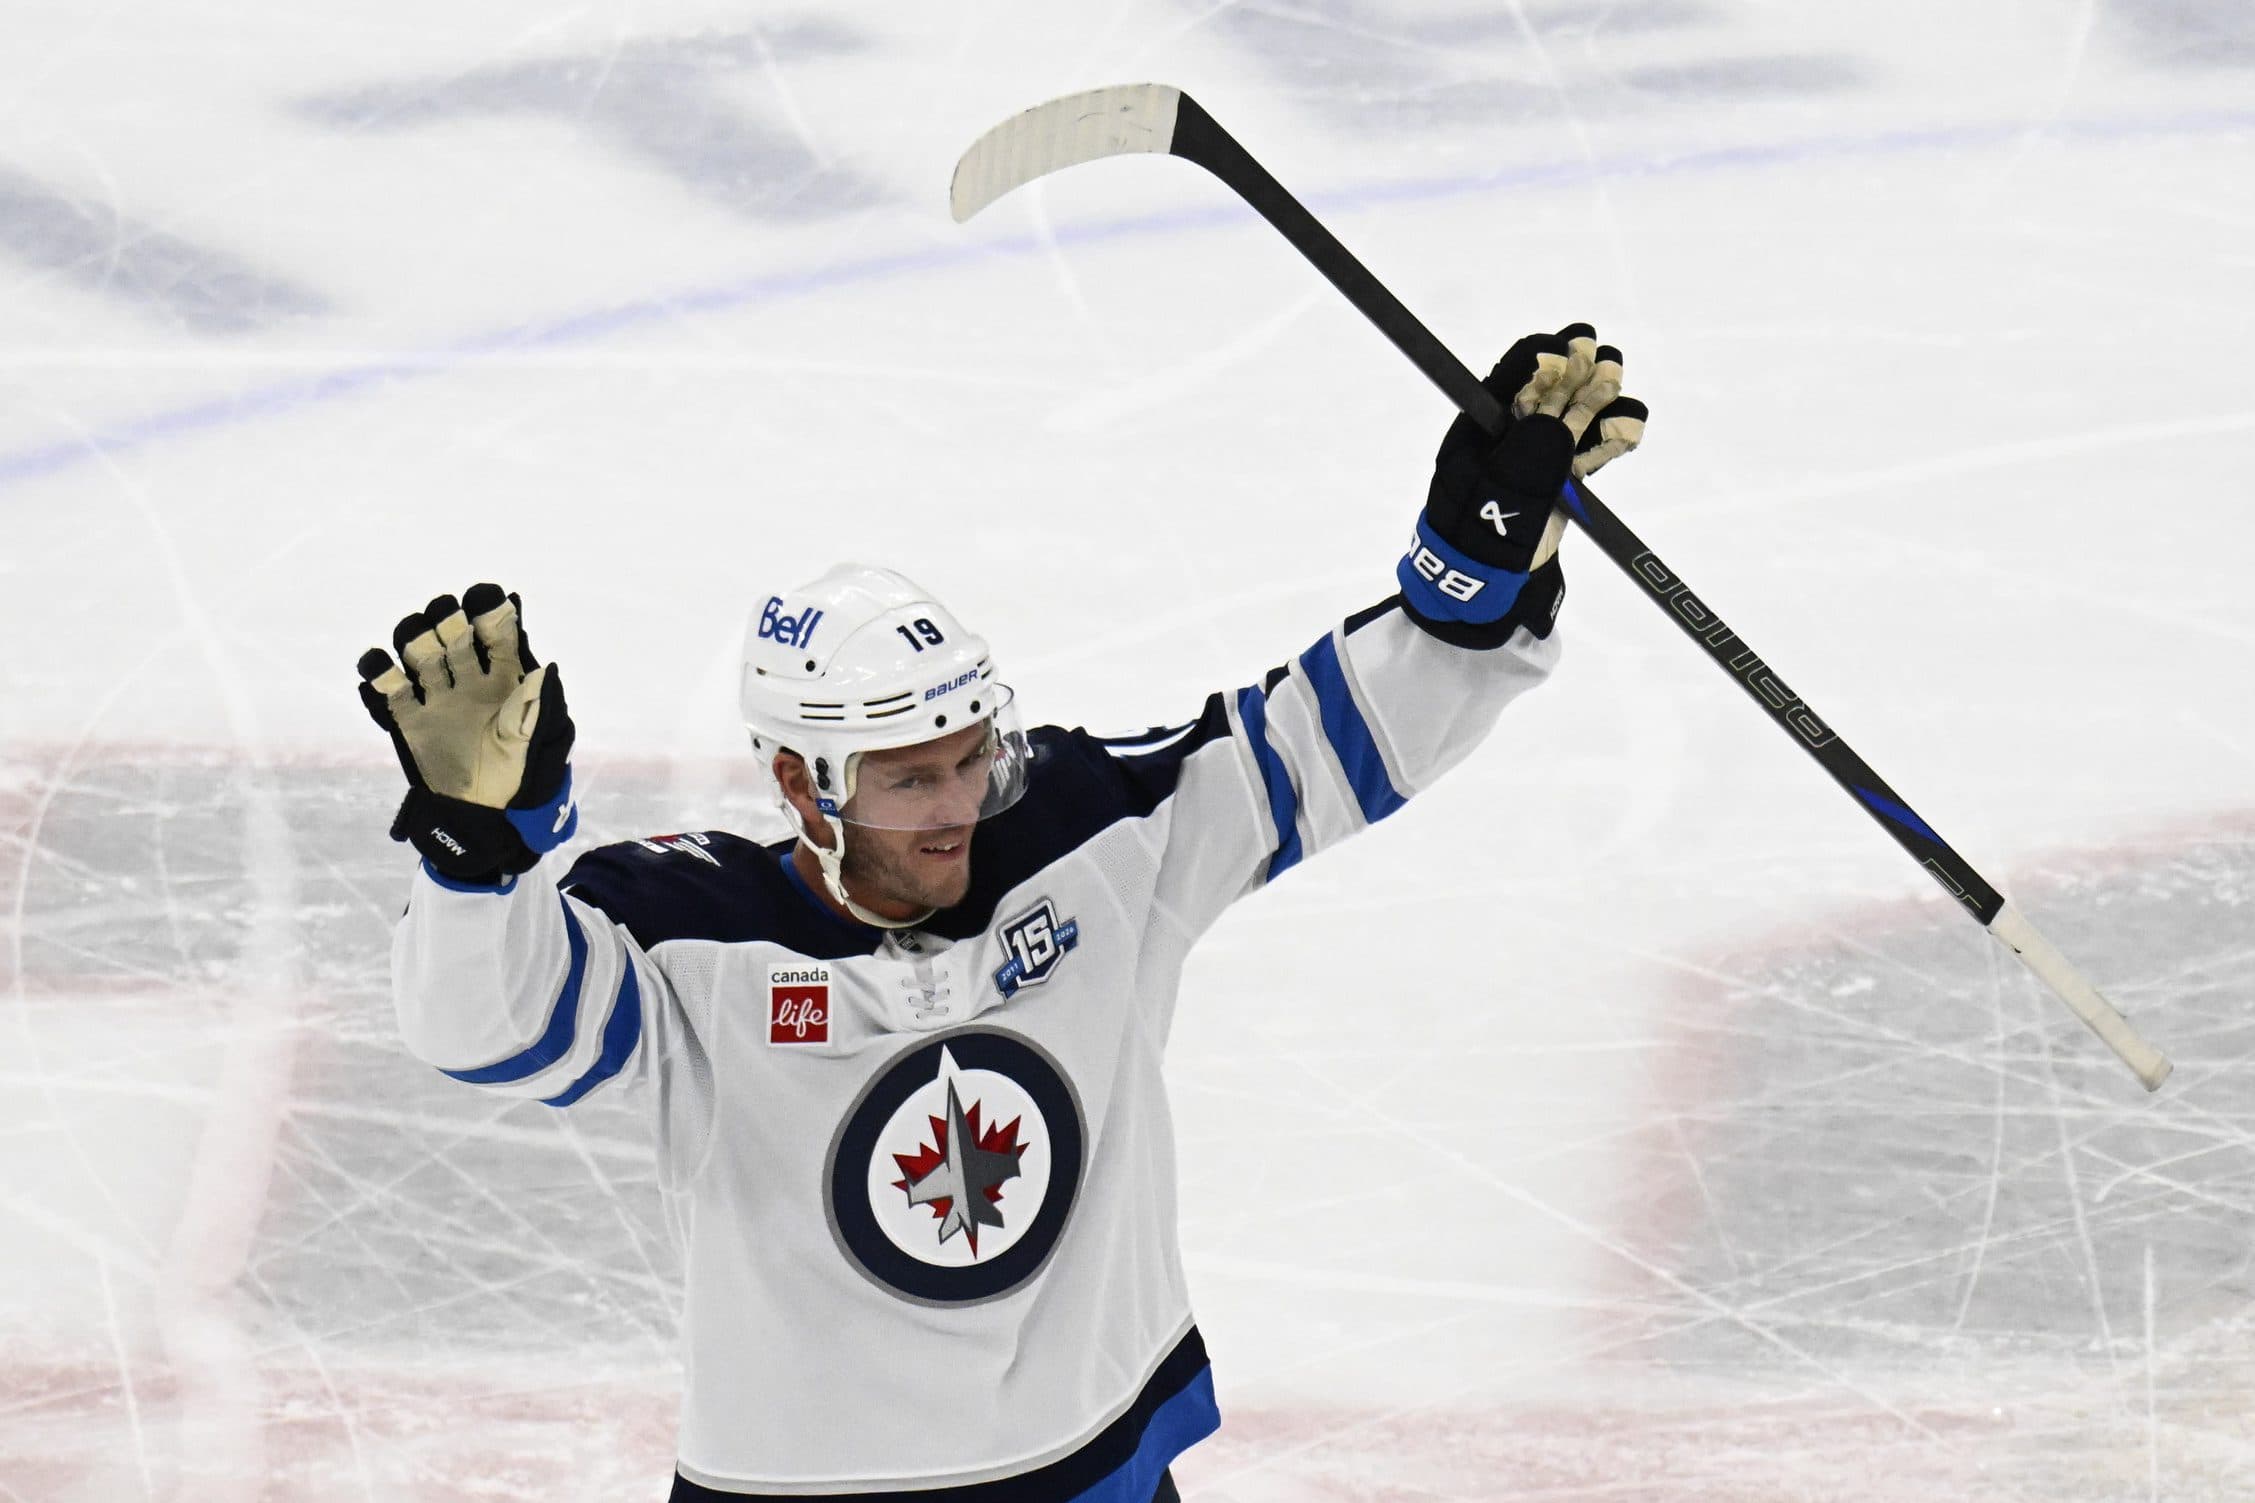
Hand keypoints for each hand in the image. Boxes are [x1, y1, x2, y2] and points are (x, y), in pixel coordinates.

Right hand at [357, 583, 577, 883]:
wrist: (490, 817)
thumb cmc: (526, 773)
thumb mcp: (542, 738)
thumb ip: (543, 702)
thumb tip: (546, 667)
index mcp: (507, 678)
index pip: (497, 634)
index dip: (490, 612)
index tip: (484, 599)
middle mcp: (470, 680)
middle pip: (453, 634)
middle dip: (448, 621)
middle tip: (450, 622)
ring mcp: (438, 698)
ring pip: (419, 653)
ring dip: (414, 639)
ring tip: (416, 644)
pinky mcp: (410, 721)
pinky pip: (390, 691)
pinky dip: (379, 673)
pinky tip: (378, 667)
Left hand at [1399, 325, 1645, 637]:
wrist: (1482, 589)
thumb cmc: (1478, 538)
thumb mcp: (1497, 494)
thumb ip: (1528, 457)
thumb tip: (1559, 420)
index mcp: (1478, 433)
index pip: (1508, 381)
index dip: (1538, 360)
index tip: (1567, 349)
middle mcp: (1508, 440)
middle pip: (1547, 394)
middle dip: (1576, 374)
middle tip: (1604, 357)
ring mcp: (1536, 460)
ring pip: (1573, 422)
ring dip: (1599, 403)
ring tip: (1617, 381)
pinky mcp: (1558, 483)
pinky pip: (1587, 455)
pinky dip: (1608, 442)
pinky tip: (1628, 426)